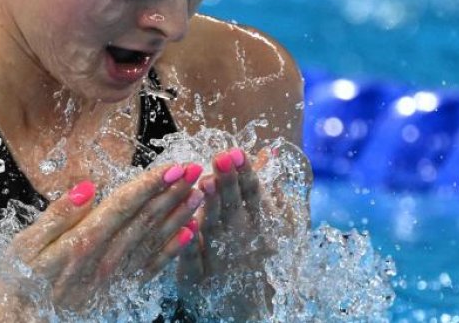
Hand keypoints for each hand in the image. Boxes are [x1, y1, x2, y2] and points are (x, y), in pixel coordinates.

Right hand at [0, 162, 206, 319]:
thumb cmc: (20, 279)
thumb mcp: (26, 244)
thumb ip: (58, 214)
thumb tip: (87, 187)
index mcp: (83, 241)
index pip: (124, 205)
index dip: (150, 184)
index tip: (172, 165)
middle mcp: (105, 258)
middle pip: (145, 219)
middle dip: (172, 192)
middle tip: (196, 168)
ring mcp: (116, 275)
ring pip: (155, 240)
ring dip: (179, 215)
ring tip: (200, 193)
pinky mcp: (120, 289)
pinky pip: (153, 267)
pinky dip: (174, 250)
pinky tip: (191, 234)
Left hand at [176, 148, 277, 319]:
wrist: (246, 309)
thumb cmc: (256, 256)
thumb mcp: (269, 221)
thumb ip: (264, 185)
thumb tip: (271, 151)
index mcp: (259, 225)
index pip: (253, 195)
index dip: (245, 174)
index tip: (237, 152)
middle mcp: (242, 241)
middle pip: (234, 208)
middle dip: (228, 183)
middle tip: (221, 159)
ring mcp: (222, 259)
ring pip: (215, 230)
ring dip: (211, 207)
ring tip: (204, 183)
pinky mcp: (199, 279)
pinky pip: (194, 261)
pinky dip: (192, 246)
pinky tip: (187, 229)